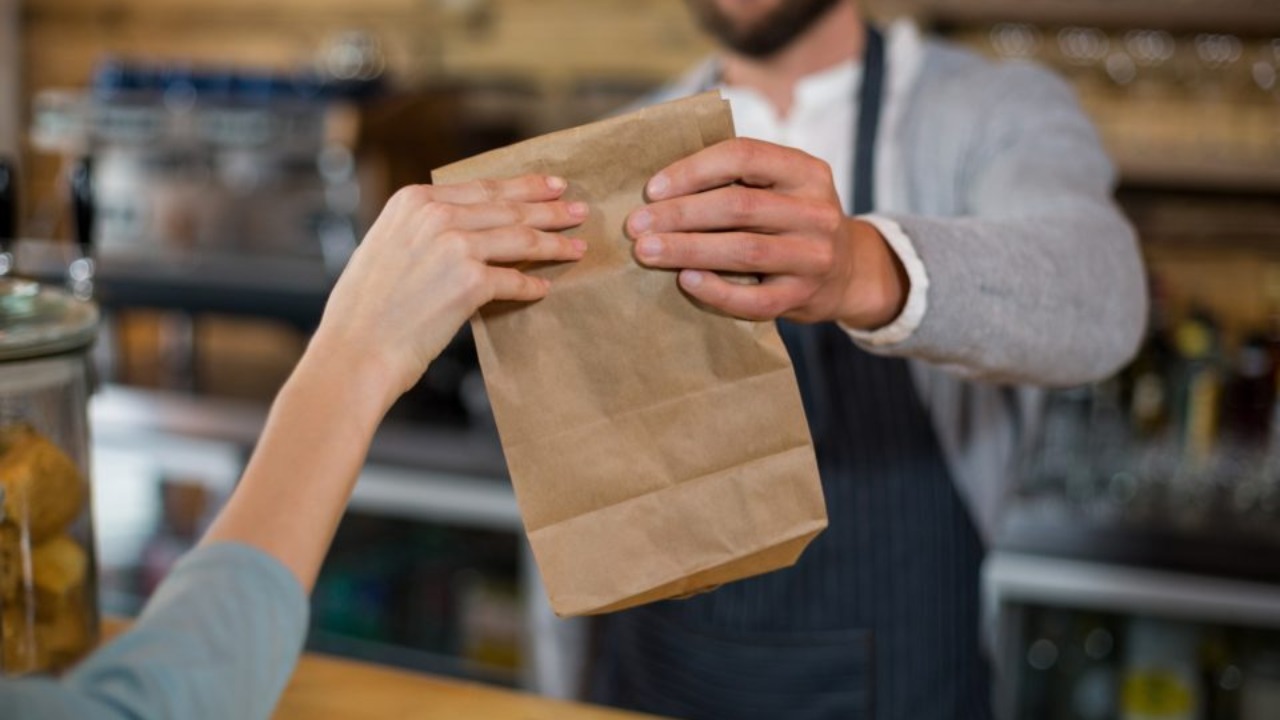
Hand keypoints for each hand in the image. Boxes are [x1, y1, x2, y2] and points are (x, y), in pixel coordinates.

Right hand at [310, 175, 587, 405]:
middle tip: (579, 210)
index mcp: (414, 200)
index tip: (551, 186)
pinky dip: (533, 284)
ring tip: (577, 245)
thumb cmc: (367, 310)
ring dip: (554, 243)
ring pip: (520, 238)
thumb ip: (423, 229)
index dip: (523, 186)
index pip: (482, 188)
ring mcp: (455, 246)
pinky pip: (514, 279)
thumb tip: (466, 228)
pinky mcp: (470, 282)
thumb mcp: (387, 247)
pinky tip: (545, 287)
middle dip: (550, 209)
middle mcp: (435, 215)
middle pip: (508, 209)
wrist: (355, 350)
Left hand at [625, 138, 905, 326]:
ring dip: (688, 250)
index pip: (745, 156)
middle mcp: (817, 211)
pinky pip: (756, 299)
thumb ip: (736, 181)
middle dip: (680, 215)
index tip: (652, 189)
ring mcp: (815, 257)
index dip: (693, 170)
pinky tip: (686, 282)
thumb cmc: (790, 223)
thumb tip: (659, 188)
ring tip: (647, 252)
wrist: (847, 272)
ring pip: (744, 250)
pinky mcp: (804, 296)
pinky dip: (717, 291)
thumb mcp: (780, 188)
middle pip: (739, 206)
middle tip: (636, 225)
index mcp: (806, 171)